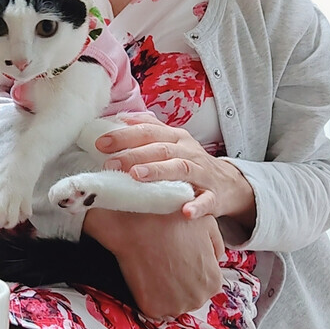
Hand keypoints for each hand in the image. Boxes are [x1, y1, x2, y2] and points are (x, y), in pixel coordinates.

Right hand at [83, 208, 224, 318]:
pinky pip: (155, 306)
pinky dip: (151, 295)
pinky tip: (148, 277)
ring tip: (157, 268)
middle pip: (191, 295)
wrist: (138, 227)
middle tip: (168, 262)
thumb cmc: (172, 223)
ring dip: (167, 291)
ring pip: (173, 303)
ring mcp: (174, 307)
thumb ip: (218, 245)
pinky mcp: (152, 309)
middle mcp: (198, 299)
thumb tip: (215, 259)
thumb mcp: (208, 224)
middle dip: (182, 282)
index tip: (181, 258)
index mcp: (214, 282)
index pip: (207, 283)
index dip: (193, 269)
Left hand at [96, 113, 255, 229]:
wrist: (228, 184)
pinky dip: (197, 205)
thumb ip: (150, 128)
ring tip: (137, 176)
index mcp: (176, 138)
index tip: (101, 144)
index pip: (148, 132)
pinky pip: (207, 201)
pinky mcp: (214, 196)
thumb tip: (122, 117)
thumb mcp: (173, 142)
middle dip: (134, 155)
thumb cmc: (191, 162)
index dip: (124, 136)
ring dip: (158, 171)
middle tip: (111, 163)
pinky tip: (185, 211)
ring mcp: (203, 174)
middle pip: (161, 149)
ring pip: (181, 169)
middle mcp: (189, 152)